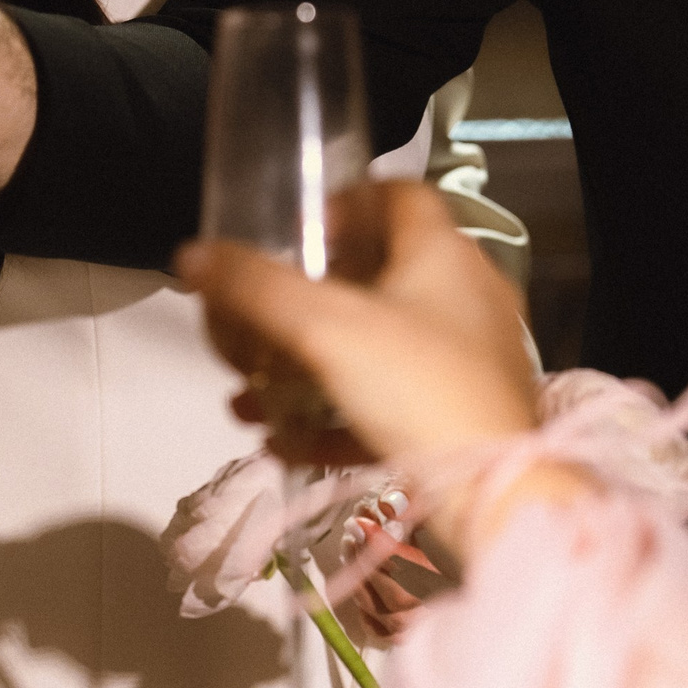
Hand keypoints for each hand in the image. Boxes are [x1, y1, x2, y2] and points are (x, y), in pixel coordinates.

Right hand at [176, 179, 540, 468]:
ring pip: (378, 348)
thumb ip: (255, 289)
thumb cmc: (419, 388)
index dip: (344, 201)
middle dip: (310, 298)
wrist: (493, 491)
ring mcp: (468, 361)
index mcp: (445, 255)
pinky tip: (285, 440)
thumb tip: (194, 256)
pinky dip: (336, 417)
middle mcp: (466, 298)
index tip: (295, 229)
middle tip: (262, 314)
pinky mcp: (462, 417)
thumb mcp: (324, 328)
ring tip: (253, 389)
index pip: (399, 195)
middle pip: (381, 276)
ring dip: (312, 364)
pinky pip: (389, 404)